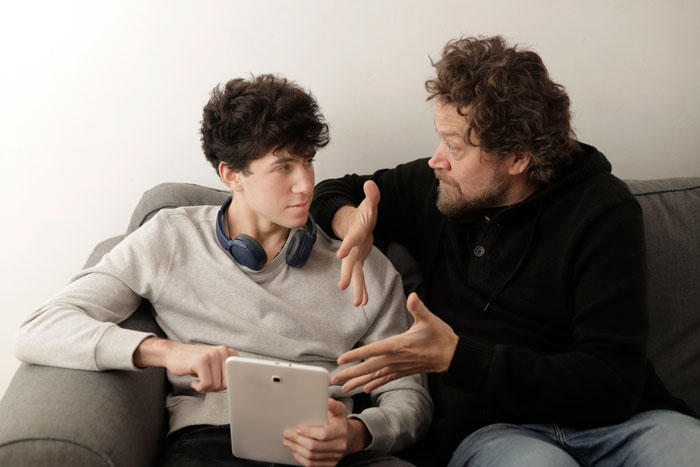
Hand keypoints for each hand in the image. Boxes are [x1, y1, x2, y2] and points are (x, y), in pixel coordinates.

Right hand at [134, 337, 238, 391]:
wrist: (173, 353)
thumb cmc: (195, 363)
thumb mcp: (214, 366)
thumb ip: (225, 373)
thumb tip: (237, 387)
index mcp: (229, 353)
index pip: (238, 375)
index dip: (228, 385)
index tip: (220, 385)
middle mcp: (223, 352)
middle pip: (227, 382)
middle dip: (216, 387)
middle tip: (205, 383)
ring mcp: (212, 355)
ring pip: (216, 385)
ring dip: (206, 388)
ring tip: (199, 380)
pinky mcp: (201, 361)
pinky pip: (206, 383)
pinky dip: (199, 387)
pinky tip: (194, 382)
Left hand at [283, 399, 368, 465]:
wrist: (349, 438)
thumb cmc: (340, 423)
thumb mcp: (340, 411)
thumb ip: (334, 406)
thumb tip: (328, 402)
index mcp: (340, 431)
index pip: (323, 434)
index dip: (309, 432)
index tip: (298, 428)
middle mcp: (339, 445)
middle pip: (315, 447)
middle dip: (298, 441)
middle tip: (288, 435)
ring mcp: (334, 456)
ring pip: (312, 457)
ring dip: (297, 450)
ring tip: (288, 442)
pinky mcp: (330, 463)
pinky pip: (312, 464)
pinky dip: (301, 458)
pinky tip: (295, 451)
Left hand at [331, 293, 457, 392]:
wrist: (453, 356)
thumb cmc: (440, 336)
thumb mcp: (429, 320)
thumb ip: (418, 308)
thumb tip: (413, 296)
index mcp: (398, 345)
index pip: (373, 350)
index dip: (356, 355)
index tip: (341, 360)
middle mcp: (396, 359)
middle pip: (369, 368)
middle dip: (350, 374)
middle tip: (333, 380)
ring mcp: (399, 367)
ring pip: (375, 377)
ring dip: (358, 382)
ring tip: (343, 388)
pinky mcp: (403, 371)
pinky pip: (386, 379)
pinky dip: (374, 384)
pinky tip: (365, 389)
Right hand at [333, 180, 379, 305]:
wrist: (356, 223)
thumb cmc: (363, 214)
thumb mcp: (370, 204)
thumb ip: (372, 196)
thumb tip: (371, 184)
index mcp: (356, 233)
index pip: (351, 239)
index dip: (346, 246)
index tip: (341, 255)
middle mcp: (353, 247)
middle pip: (350, 261)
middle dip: (347, 273)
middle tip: (343, 286)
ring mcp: (355, 255)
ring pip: (354, 273)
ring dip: (357, 288)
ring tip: (359, 303)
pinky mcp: (358, 261)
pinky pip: (360, 277)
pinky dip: (362, 289)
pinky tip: (364, 302)